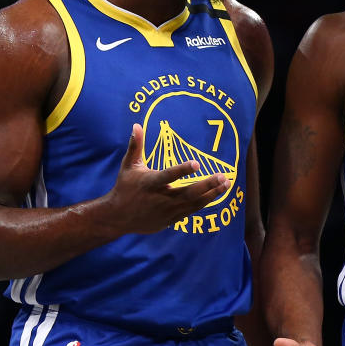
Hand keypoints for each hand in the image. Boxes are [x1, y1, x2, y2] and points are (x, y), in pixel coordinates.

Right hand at [102, 124, 230, 233]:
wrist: (117, 218)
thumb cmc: (125, 187)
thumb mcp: (128, 166)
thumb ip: (135, 146)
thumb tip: (136, 125)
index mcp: (149, 183)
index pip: (168, 176)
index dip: (182, 170)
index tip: (197, 163)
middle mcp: (160, 198)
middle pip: (187, 193)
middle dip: (207, 184)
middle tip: (223, 176)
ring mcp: (167, 211)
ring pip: (193, 204)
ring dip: (211, 194)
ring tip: (226, 184)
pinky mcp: (171, 220)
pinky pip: (191, 211)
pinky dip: (204, 203)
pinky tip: (216, 193)